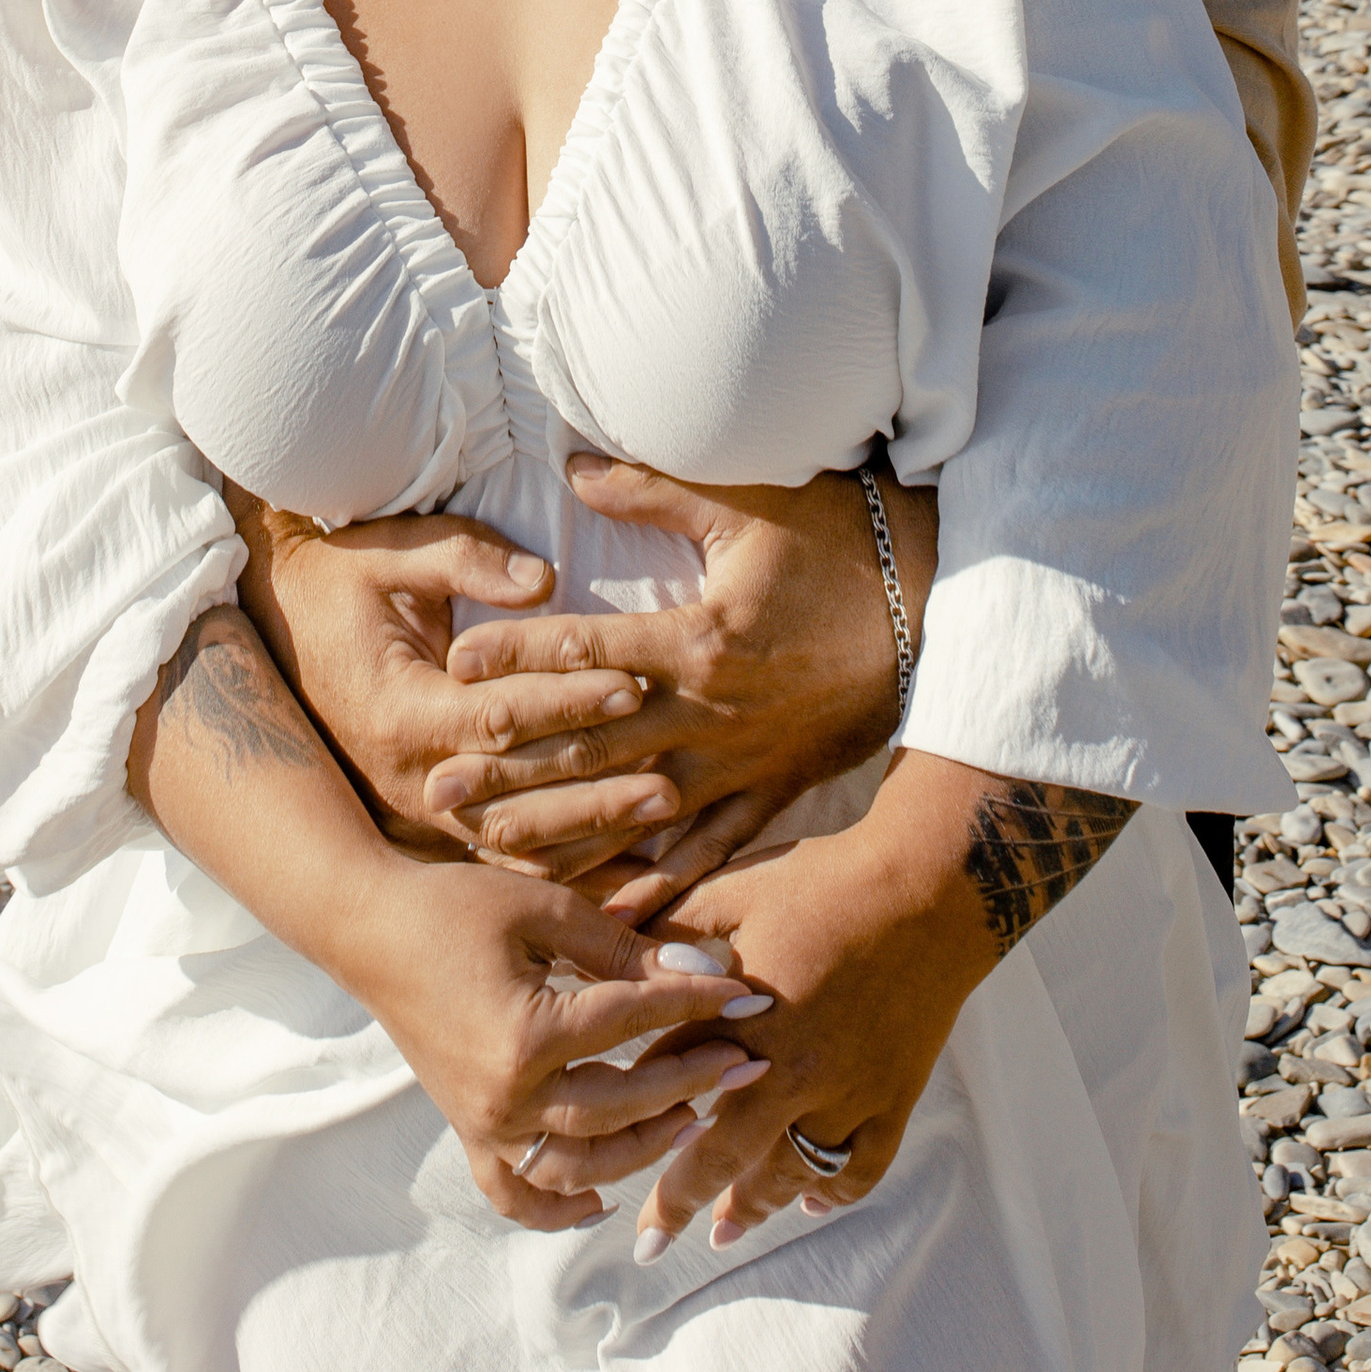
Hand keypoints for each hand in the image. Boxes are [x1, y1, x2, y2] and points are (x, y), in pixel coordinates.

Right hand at [228, 490, 682, 853]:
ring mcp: (414, 806)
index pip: (498, 713)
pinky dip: (561, 855)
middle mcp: (404, 772)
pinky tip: (622, 853)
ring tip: (662, 814)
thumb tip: (543, 581)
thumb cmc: (339, 580)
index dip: (567, 700)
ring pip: (514, 835)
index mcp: (396, 709)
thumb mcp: (391, 553)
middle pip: (516, 787)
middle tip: (672, 777)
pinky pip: (501, 851)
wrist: (276, 626)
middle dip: (596, 781)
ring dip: (589, 829)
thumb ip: (466, 560)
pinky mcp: (427, 820)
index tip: (633, 684)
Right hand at [344, 863, 772, 1229]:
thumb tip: (701, 973)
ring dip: (641, 1150)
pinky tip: (600, 1197)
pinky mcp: (467, 1132)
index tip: (748, 999)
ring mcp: (483, 1123)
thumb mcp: (544, 909)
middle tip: (742, 1062)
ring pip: (579, 1164)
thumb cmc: (457, 905)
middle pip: (619, 1105)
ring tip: (691, 1120)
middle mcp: (505, 1095)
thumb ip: (621, 947)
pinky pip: (515, 1194)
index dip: (695, 1005)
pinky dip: (558, 1207)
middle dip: (688, 1082)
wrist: (370, 930)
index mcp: (526, 1034)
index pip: (634, 1022)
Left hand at [430, 456, 939, 913]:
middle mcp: (707, 712)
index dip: (518, 654)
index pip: (587, 650)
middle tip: (436, 787)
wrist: (934, 618)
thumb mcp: (749, 504)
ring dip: (560, 830)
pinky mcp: (770, 793)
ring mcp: (738, 763)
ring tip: (489, 847)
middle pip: (590, 746)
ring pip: (633, 808)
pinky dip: (657, 879)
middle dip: (510, 767)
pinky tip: (608, 905)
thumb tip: (572, 466)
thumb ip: (654, 492)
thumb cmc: (839, 548)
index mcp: (696, 638)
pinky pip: (705, 850)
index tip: (454, 663)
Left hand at [628, 824, 981, 1257]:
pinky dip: (836, 1192)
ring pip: (791, 1172)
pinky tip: (815, 1204)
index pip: (674, 1084)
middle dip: (682, 1201)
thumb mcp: (737, 889)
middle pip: (727, 1156)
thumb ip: (670, 923)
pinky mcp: (895, 1097)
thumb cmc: (827, 880)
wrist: (932, 887)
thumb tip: (605, 920)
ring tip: (726, 1228)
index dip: (634, 1121)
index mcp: (745, 1023)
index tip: (599, 1150)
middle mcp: (794, 1072)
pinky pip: (862, 1167)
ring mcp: (848, 1093)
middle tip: (651, 1244)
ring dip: (754, 1204)